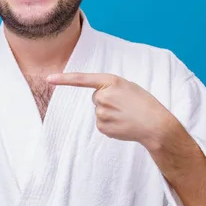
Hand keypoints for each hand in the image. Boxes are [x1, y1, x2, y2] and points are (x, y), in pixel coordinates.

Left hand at [46, 72, 173, 149]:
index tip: (49, 79)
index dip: (64, 79)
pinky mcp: (102, 127)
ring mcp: (101, 112)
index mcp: (111, 82)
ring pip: (98, 111)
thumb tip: (96, 99)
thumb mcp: (128, 87)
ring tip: (126, 115)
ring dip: (110, 113)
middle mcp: (103, 96)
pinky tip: (123, 124)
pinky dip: (110, 124)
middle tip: (125, 105)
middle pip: (95, 97)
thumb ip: (109, 88)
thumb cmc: (144, 104)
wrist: (156, 125)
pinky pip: (101, 123)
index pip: (82, 79)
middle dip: (107, 100)